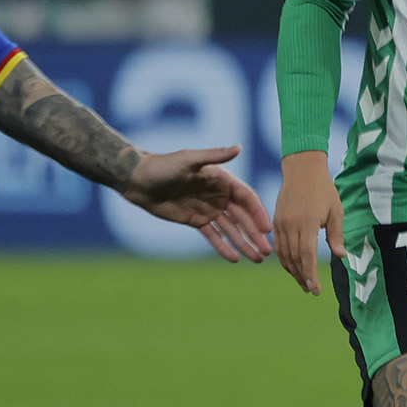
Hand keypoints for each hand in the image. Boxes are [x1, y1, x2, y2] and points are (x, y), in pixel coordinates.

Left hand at [119, 146, 273, 263]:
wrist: (139, 180)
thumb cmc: (164, 166)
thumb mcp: (190, 160)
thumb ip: (215, 156)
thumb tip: (239, 147)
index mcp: (222, 180)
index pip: (247, 198)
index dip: (258, 214)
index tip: (267, 230)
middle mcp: (219, 195)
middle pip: (243, 217)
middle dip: (256, 234)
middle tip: (268, 251)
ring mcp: (208, 209)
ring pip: (232, 229)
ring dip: (245, 243)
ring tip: (257, 259)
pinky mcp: (196, 220)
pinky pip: (213, 236)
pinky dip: (224, 247)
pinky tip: (235, 259)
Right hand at [273, 151, 338, 295]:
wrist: (302, 169)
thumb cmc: (323, 189)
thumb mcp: (336, 210)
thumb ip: (336, 234)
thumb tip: (341, 256)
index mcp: (307, 223)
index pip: (306, 256)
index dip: (310, 275)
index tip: (316, 290)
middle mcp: (290, 225)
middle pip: (294, 259)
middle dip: (302, 277)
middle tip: (311, 290)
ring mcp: (280, 224)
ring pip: (284, 255)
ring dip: (293, 271)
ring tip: (303, 283)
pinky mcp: (276, 222)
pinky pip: (278, 246)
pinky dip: (284, 259)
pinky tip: (292, 267)